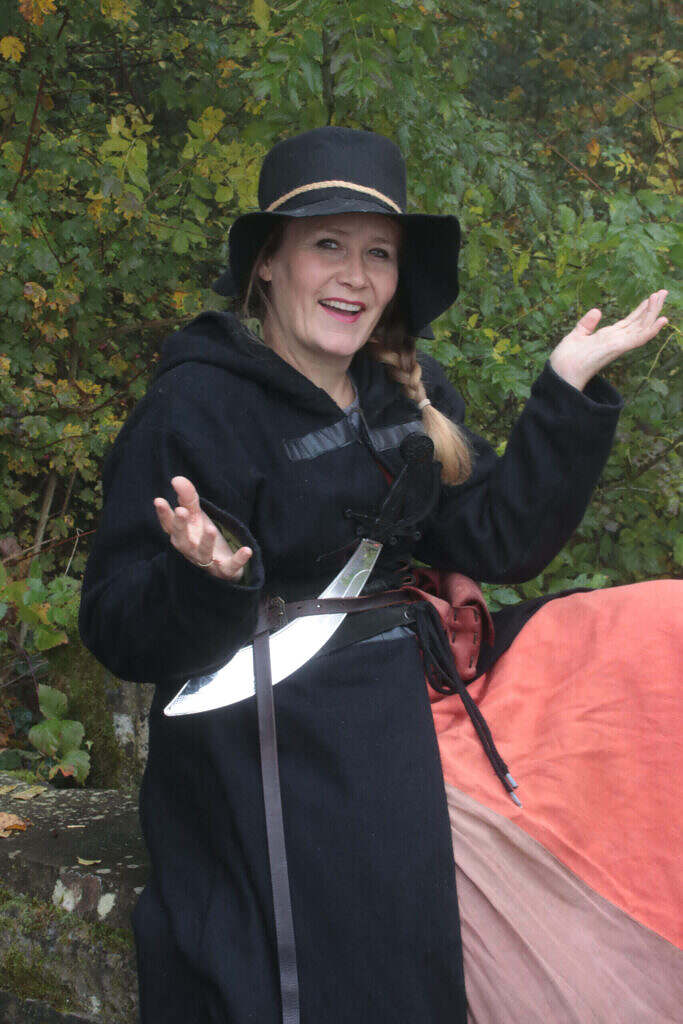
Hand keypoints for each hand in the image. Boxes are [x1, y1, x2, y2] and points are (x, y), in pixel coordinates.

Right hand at [154, 476, 252, 581]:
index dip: (164, 514)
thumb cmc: (202, 536)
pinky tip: (247, 550)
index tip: (158, 500)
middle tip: (181, 511)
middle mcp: (190, 550)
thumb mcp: (196, 516)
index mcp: (181, 537)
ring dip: (206, 543)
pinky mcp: (224, 570)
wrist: (221, 565)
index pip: (169, 526)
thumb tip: (176, 478)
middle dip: (181, 526)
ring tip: (211, 529)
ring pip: (203, 554)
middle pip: (182, 540)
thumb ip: (187, 498)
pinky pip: (231, 566)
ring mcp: (207, 561)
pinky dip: (238, 559)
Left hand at [549, 290, 668, 390]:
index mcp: (607, 337)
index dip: (640, 310)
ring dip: (653, 312)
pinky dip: (650, 330)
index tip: (651, 297)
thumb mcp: (576, 336)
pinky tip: (662, 320)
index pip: (629, 322)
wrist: (559, 374)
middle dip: (651, 308)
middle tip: (664, 292)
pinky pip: (638, 339)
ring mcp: (617, 345)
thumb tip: (597, 311)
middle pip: (638, 322)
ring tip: (662, 296)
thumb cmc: (566, 360)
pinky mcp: (616, 349)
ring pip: (641, 327)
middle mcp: (615, 341)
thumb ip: (586, 324)